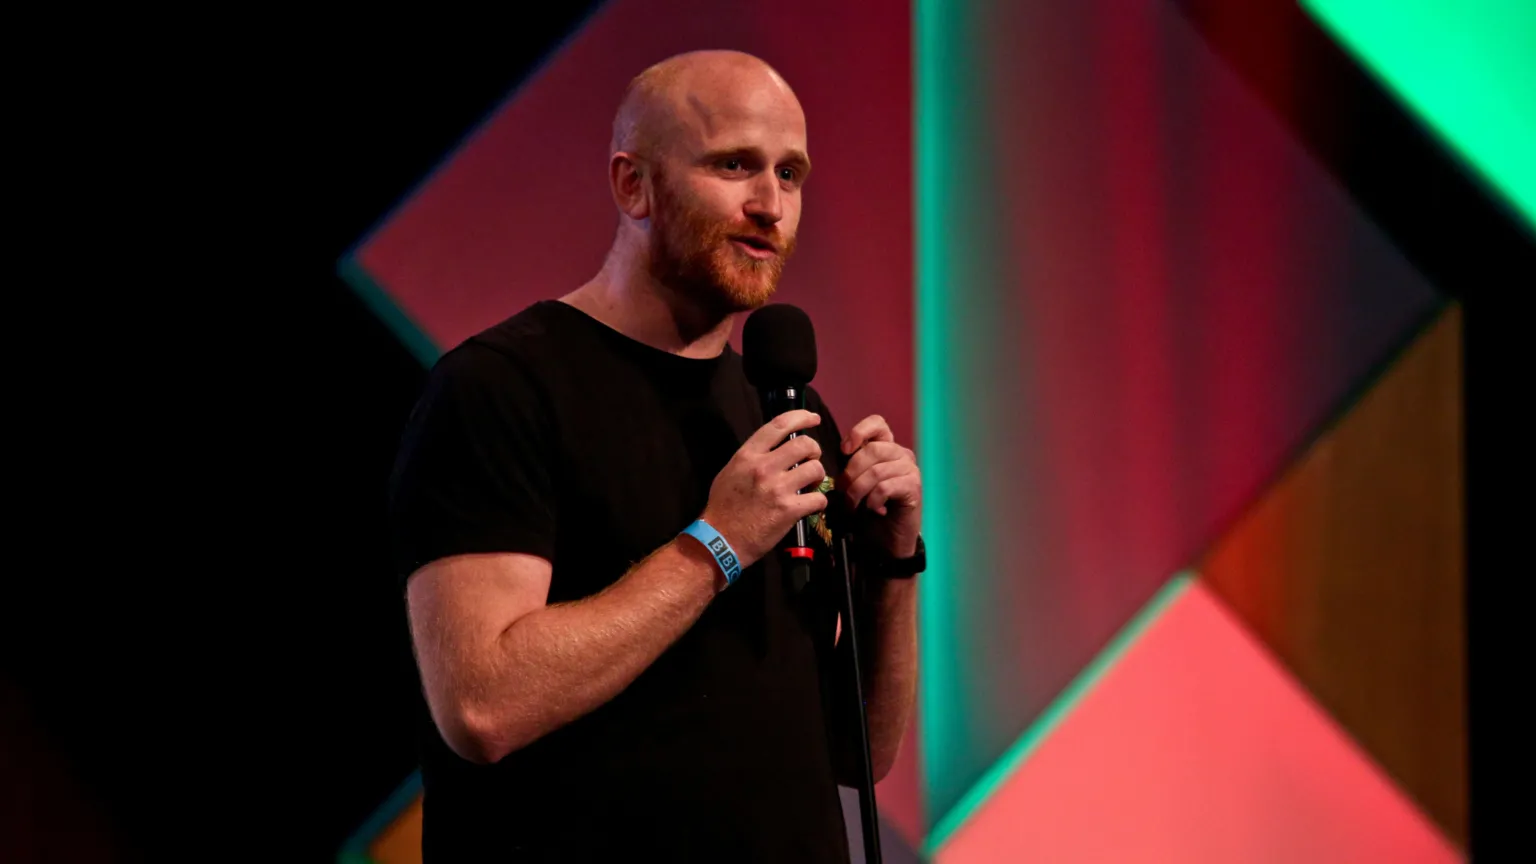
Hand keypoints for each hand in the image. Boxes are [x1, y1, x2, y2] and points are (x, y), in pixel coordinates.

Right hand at [699, 410, 828, 569]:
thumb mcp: (731, 472)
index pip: (779, 425)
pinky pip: (819, 498)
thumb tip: (775, 449)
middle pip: (805, 444)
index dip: (801, 417)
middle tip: (812, 460)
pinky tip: (811, 506)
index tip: (813, 419)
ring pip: (816, 469)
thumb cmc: (723, 507)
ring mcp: (778, 488)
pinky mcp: (789, 510)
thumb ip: (752, 458)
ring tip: (810, 485)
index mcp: (748, 455)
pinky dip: (819, 502)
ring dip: (818, 477)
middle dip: (815, 451)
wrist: (719, 541)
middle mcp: (764, 467)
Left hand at [838, 415, 921, 558]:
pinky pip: (885, 487)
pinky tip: (873, 509)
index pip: (877, 424)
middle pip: (872, 450)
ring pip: (877, 471)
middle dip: (851, 473)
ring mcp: (910, 470)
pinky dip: (872, 500)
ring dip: (858, 491)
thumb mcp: (856, 482)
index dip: (859, 432)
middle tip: (843, 492)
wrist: (887, 540)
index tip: (844, 450)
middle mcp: (901, 455)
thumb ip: (851, 465)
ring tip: (854, 505)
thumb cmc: (869, 510)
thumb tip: (838, 454)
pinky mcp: (914, 488)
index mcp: (887, 448)